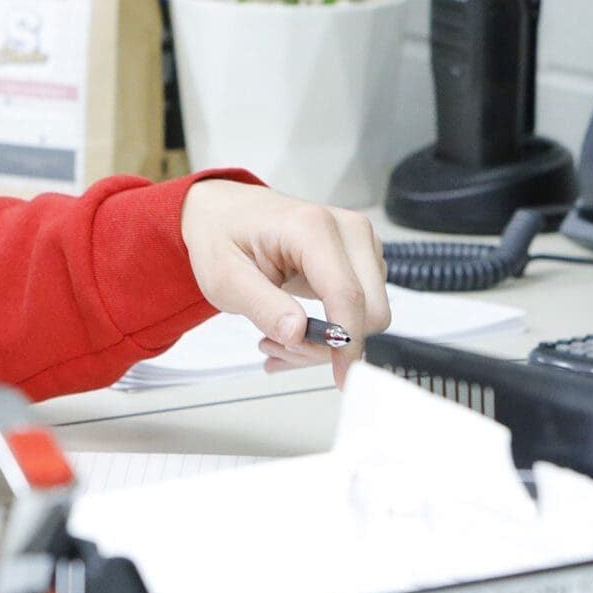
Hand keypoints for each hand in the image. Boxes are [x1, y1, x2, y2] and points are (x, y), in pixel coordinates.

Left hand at [178, 179, 390, 384]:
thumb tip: (299, 334)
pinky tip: (294, 326)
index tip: (340, 379)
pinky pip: (362, 309)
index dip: (346, 342)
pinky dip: (330, 329)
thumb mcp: (224, 277)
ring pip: (368, 315)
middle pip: (370, 310)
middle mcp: (347, 229)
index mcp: (312, 227)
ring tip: (278, 336)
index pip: (347, 294)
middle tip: (279, 347)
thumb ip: (262, 306)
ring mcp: (359, 242)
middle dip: (330, 343)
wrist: (224, 213)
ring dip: (326, 340)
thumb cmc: (222, 236)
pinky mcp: (361, 258)